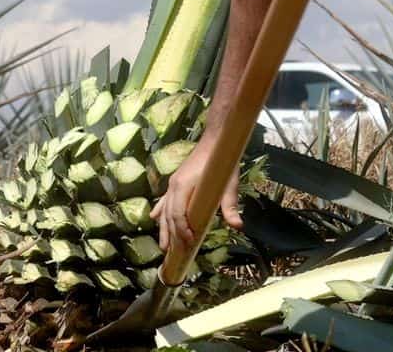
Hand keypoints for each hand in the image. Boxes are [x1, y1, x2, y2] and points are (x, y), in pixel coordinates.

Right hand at [150, 136, 242, 251]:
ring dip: (163, 227)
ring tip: (162, 244)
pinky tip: (155, 218)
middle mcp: (174, 186)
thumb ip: (229, 205)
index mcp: (183, 186)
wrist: (215, 140)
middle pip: (168, 215)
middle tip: (170, 253)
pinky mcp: (176, 181)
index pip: (178, 214)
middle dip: (169, 234)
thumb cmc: (221, 161)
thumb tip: (237, 225)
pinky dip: (160, 210)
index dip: (182, 230)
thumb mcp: (229, 184)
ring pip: (164, 209)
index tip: (189, 242)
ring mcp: (173, 183)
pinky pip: (164, 200)